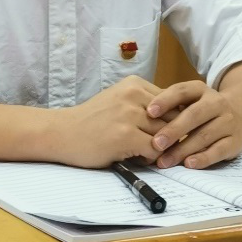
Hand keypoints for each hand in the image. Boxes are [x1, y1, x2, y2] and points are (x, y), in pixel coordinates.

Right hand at [55, 75, 170, 168]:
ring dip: (160, 148)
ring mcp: (129, 114)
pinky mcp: (125, 135)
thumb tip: (178, 118)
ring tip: (146, 151)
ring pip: (166, 134)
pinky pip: (155, 150)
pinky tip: (137, 157)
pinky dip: (151, 158)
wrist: (63, 133)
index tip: (167, 132)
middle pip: (173, 117)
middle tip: (160, 147)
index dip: (174, 119)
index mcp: (134, 84)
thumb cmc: (92, 120)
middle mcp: (133, 94)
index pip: (173, 101)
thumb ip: (145, 104)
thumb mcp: (120, 101)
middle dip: (171, 135)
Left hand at [146, 80, 241, 169]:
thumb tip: (142, 116)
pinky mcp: (234, 142)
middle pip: (194, 115)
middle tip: (155, 143)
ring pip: (204, 135)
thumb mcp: (189, 99)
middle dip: (173, 130)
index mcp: (200, 89)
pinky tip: (188, 164)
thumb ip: (170, 104)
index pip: (182, 91)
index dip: (165, 100)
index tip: (149, 112)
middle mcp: (216, 103)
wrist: (240, 111)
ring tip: (164, 160)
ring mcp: (227, 122)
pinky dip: (203, 158)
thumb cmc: (202, 108)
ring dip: (183, 149)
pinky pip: (218, 151)